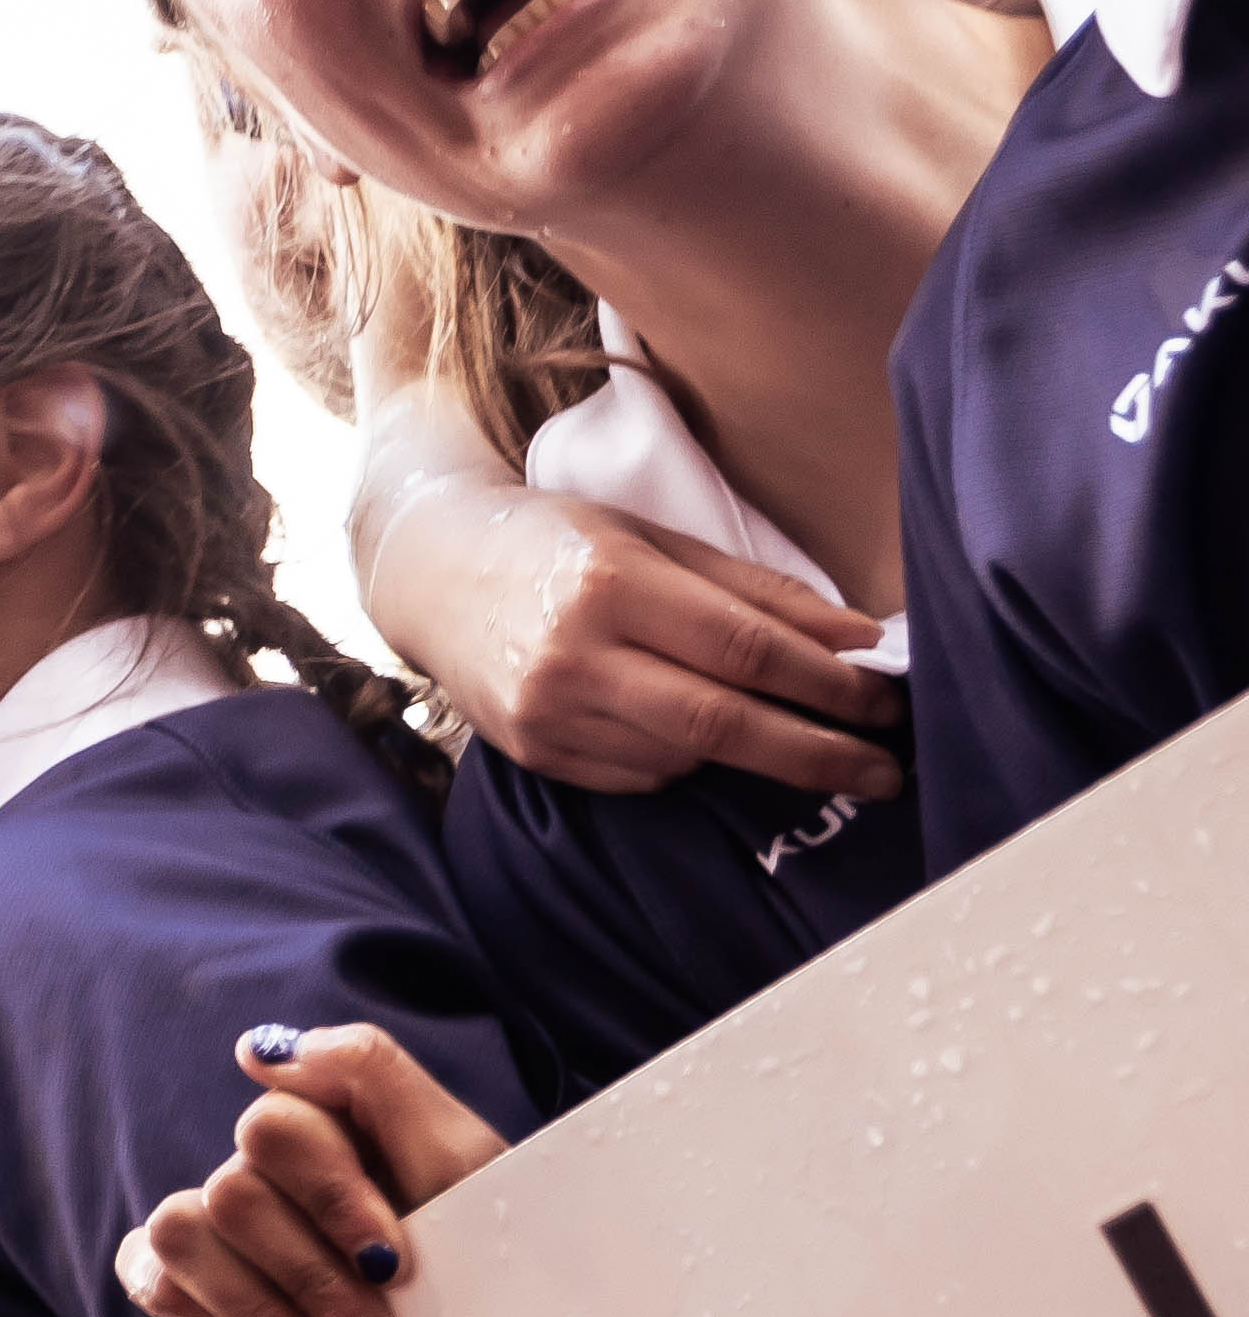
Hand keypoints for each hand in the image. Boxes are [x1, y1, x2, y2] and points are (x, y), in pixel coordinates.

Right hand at [120, 1026, 510, 1316]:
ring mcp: (218, 1228)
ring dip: (262, 1307)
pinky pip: (153, 1280)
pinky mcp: (189, 1285)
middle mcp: (263, 1169)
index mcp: (323, 1126)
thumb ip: (370, 1072)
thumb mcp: (459, 1157)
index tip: (389, 1264)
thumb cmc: (481, 1252)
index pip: (273, 1126)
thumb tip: (253, 1049)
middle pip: (233, 1190)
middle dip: (308, 1273)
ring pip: (181, 1232)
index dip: (328, 1197)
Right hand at [361, 478, 895, 795]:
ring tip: (787, 736)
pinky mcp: (532, 753)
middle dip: (818, 752)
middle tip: (886, 772)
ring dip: (750, 751)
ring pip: (685, 756)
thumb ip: (754, 592)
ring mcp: (544, 713)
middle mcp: (571, 654)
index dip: (827, 683)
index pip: (743, 648)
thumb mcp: (654, 540)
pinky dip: (684, 760)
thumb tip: (859, 641)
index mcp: (610, 583)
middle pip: (721, 722)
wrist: (428, 572)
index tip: (887, 703)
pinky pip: (641, 776)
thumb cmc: (558, 543)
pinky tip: (689, 732)